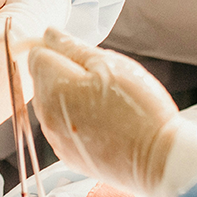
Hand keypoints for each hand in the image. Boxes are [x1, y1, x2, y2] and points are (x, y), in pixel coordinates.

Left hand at [28, 28, 178, 196]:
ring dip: (68, 96)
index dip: (57, 48)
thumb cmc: (139, 109)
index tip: (80, 55)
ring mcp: (56, 139)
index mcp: (53, 87)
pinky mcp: (68, 156)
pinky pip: (62, 126)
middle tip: (99, 79)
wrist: (160, 162)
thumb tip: (49, 34)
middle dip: (63, 72)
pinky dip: (75, 119)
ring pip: (51, 103)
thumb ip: (73, 47)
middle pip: (42, 79)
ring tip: (103, 101)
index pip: (36, 55)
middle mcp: (46, 115)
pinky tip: (102, 122)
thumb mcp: (109, 64)